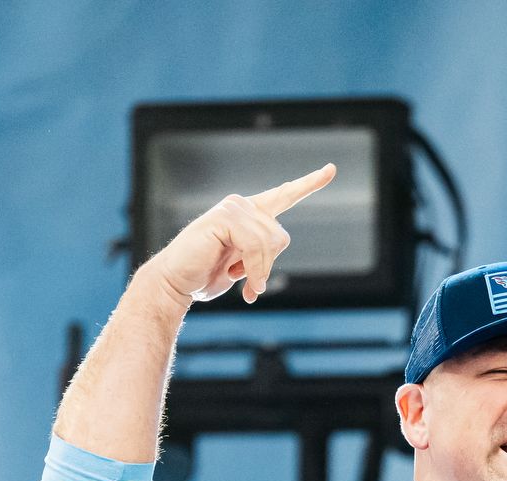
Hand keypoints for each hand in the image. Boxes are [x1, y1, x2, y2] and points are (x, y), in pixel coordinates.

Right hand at [139, 163, 335, 306]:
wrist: (175, 282)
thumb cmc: (206, 275)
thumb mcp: (244, 268)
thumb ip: (262, 257)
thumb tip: (268, 261)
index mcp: (250, 215)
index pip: (283, 195)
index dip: (308, 184)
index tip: (331, 170)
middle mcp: (242, 205)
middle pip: (280, 236)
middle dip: (267, 265)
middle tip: (247, 283)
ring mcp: (232, 208)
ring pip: (270, 242)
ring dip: (258, 270)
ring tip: (238, 280)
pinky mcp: (224, 217)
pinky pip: (255, 245)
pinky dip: (251, 267)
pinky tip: (234, 276)